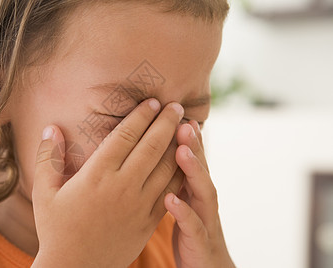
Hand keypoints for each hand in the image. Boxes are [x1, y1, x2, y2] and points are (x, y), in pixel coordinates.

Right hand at [32, 99, 184, 267]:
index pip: (125, 136)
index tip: (153, 102)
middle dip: (166, 122)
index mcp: (96, 175)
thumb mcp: (44, 193)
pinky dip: (180, 173)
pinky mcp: (149, 221)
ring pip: (166, 167)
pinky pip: (170, 191)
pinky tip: (185, 161)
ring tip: (187, 127)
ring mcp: (139, 205)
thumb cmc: (56, 229)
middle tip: (176, 105)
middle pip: (151, 146)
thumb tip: (51, 127)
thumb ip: (47, 157)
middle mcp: (122, 186)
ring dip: (179, 144)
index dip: (141, 116)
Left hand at [164, 120, 234, 267]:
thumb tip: (160, 149)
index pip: (191, 158)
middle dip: (193, 145)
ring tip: (181, 151)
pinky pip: (193, 225)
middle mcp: (203, 199)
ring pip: (203, 191)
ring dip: (194, 170)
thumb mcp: (183, 197)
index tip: (174, 113)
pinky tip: (170, 199)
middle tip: (182, 123)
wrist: (206, 266)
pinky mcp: (200, 241)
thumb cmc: (189, 228)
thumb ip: (175, 176)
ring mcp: (205, 219)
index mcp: (194, 188)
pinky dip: (183, 211)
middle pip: (199, 168)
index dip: (185, 137)